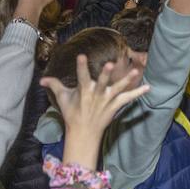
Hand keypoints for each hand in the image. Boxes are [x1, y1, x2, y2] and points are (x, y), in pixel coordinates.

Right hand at [40, 55, 148, 171]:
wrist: (83, 133)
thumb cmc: (72, 113)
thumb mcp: (62, 98)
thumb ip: (54, 85)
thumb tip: (41, 79)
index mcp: (83, 91)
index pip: (81, 76)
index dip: (81, 66)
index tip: (81, 55)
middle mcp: (96, 95)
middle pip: (101, 82)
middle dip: (105, 74)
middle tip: (110, 64)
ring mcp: (107, 101)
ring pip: (118, 89)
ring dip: (127, 80)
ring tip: (136, 71)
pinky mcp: (115, 106)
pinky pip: (128, 99)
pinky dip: (138, 93)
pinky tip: (148, 87)